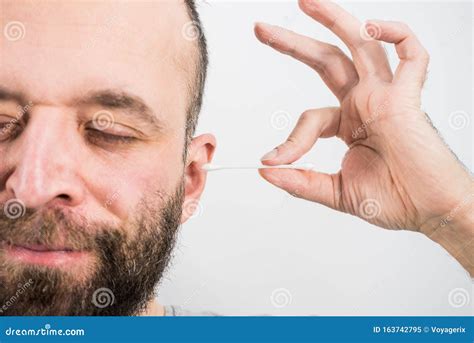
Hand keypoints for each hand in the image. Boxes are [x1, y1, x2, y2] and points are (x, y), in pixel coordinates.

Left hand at [255, 0, 472, 273]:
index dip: (289, 140)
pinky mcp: (409, 98)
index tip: (272, 161)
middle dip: (294, 43)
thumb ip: (301, 182)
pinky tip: (372, 27)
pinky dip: (397, 35)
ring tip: (307, 2)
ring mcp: (387, 97)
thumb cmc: (394, 199)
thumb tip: (266, 172)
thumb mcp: (336, 192)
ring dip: (335, 20)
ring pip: (361, 45)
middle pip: (327, 61)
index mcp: (349, 123)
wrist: (431, 211)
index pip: (310, 117)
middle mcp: (366, 103)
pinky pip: (412, 56)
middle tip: (261, 29)